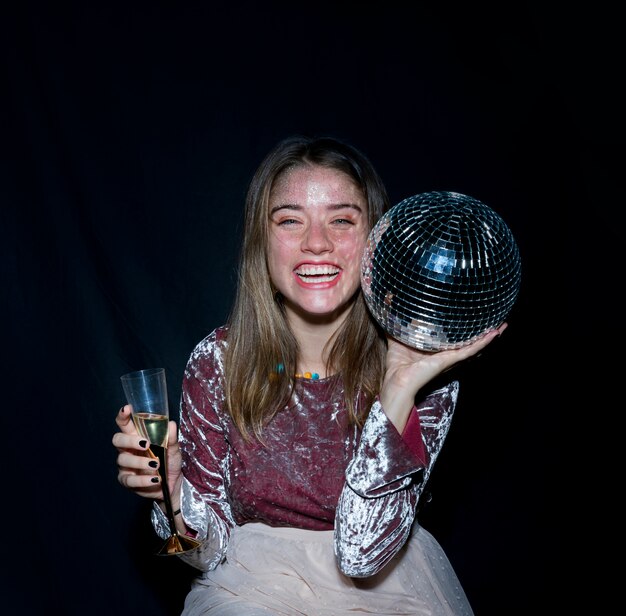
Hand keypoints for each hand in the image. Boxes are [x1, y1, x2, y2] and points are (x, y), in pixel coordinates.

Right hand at [112, 405, 182, 502]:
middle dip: (129, 441)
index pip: (125, 424)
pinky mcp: (127, 480)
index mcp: (136, 436)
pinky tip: (155, 479)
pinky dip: (143, 479)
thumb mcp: (173, 448)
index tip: (127, 409)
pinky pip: (129, 479)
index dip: (123, 416)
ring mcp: (125, 465)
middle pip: (117, 440)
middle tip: (146, 444)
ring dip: (140, 462)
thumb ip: (170, 437)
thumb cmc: (169, 461)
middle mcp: (127, 449)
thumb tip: (171, 424)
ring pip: (123, 459)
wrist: (172, 483)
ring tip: (156, 464)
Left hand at [380, 323, 507, 430]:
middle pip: (468, 342)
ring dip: (489, 337)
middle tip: (497, 321)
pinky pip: (469, 350)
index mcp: (435, 349)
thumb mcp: (397, 337)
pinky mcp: (450, 360)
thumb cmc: (397, 364)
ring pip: (474, 346)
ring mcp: (450, 358)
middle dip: (483, 333)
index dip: (465, 328)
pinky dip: (482, 343)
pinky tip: (494, 334)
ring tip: (502, 326)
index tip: (475, 316)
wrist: (398, 381)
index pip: (454, 337)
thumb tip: (386, 300)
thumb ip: (394, 322)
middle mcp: (445, 354)